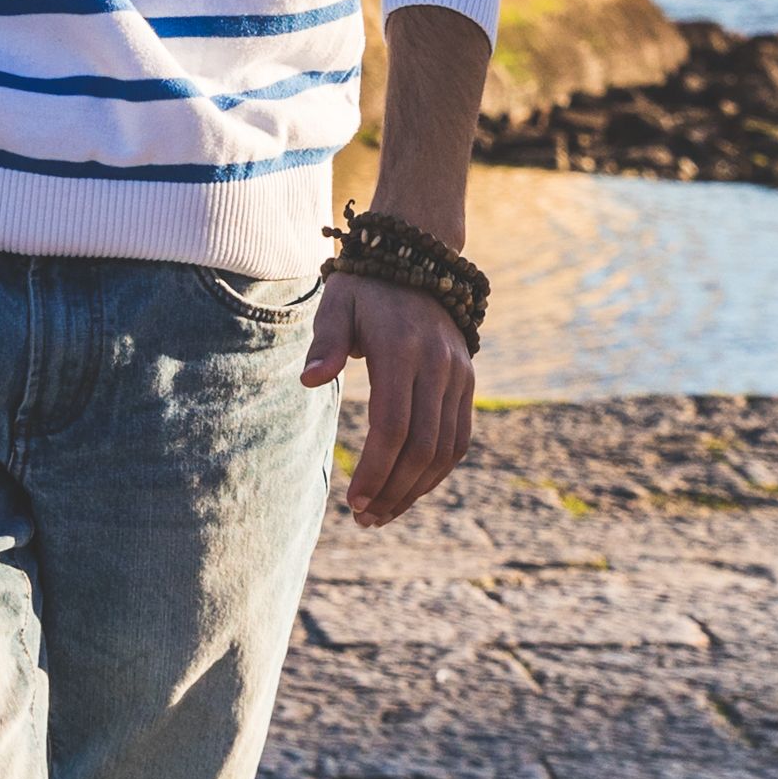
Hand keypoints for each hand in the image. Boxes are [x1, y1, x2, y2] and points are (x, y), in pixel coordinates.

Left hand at [304, 270, 475, 525]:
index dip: (376, 470)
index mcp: (402, 351)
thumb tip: (310, 381)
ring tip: (383, 513)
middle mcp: (438, 366)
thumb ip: (325, 342)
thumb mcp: (336, 304)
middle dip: (393, 490)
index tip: (354, 501)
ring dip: (416, 488)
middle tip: (364, 518)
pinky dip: (437, 470)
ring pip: (445, 450)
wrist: (417, 260)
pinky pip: (458, 438)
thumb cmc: (365, 289)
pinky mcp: (467, 382)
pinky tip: (410, 489)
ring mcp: (458, 376)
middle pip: (422, 447)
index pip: (393, 426)